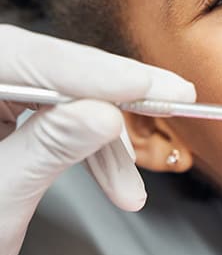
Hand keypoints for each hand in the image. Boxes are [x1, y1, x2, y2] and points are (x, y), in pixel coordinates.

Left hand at [0, 25, 195, 254]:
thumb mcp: (0, 195)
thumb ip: (50, 147)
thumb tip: (105, 113)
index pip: (29, 58)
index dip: (96, 72)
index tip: (147, 85)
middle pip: (55, 69)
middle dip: (116, 94)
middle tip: (172, 97)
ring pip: (67, 97)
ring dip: (107, 140)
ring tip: (130, 182)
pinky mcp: (12, 115)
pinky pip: (63, 117)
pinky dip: (93, 149)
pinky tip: (115, 178)